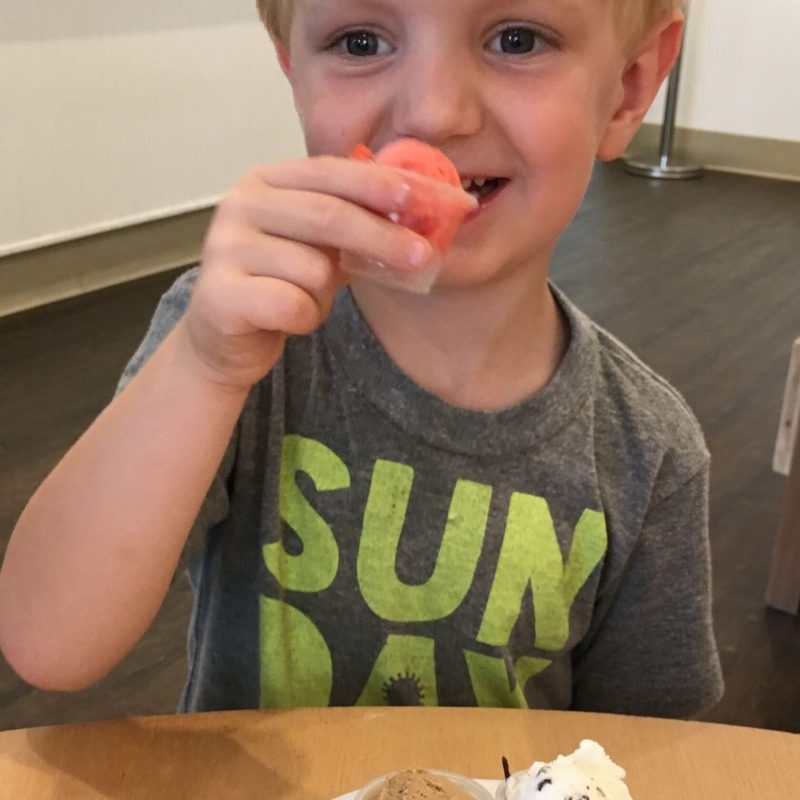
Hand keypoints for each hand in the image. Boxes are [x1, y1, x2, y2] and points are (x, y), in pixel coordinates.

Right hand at [178, 155, 436, 389]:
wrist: (224, 339)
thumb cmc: (279, 285)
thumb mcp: (320, 249)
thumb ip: (355, 229)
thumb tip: (420, 220)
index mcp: (264, 182)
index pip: (328, 172)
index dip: (375, 183)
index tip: (417, 198)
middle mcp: (239, 205)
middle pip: (328, 215)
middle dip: (382, 237)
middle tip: (422, 256)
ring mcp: (225, 248)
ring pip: (314, 270)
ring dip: (326, 295)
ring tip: (306, 300)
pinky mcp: (221, 293)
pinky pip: (294, 305)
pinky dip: (306, 318)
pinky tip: (289, 319)